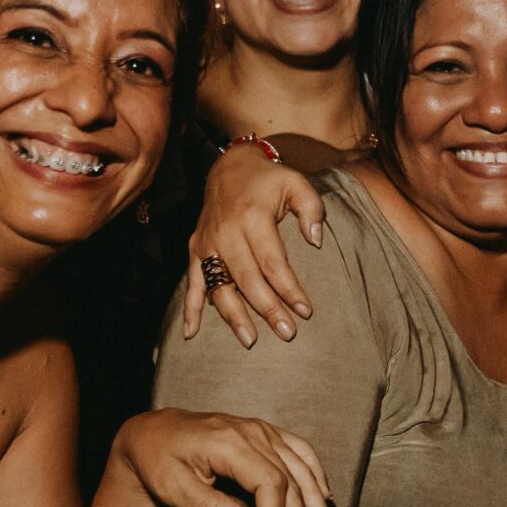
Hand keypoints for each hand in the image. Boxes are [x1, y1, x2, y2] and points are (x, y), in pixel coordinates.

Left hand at [112, 409, 346, 506]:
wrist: (153, 432)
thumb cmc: (158, 461)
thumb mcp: (173, 489)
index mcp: (230, 443)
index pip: (269, 484)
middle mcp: (253, 432)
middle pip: (291, 482)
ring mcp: (262, 430)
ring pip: (302, 469)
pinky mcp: (265, 432)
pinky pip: (301, 450)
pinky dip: (316, 474)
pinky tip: (325, 498)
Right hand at [181, 150, 325, 344]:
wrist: (229, 166)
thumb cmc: (268, 180)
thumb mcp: (296, 182)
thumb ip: (311, 209)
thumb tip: (316, 241)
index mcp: (252, 217)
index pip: (273, 262)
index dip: (289, 288)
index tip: (305, 310)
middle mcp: (226, 232)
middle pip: (248, 279)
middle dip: (268, 308)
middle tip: (287, 333)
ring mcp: (208, 243)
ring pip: (219, 286)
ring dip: (234, 316)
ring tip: (250, 340)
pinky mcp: (195, 249)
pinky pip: (192, 283)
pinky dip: (190, 309)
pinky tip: (190, 334)